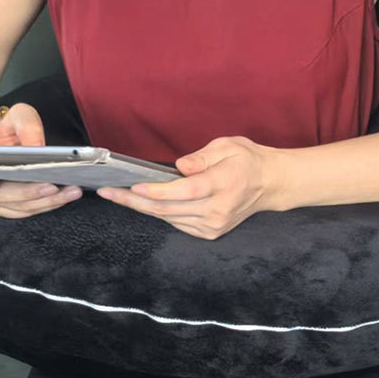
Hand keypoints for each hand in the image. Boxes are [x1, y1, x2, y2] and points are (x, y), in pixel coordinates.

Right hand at [0, 102, 82, 217]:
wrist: (8, 143)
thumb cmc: (9, 130)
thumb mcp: (18, 116)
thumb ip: (27, 126)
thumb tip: (37, 147)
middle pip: (3, 196)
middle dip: (30, 193)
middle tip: (53, 186)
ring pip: (21, 207)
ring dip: (47, 202)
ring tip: (70, 191)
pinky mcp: (14, 208)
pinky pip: (32, 210)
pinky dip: (50, 205)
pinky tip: (67, 196)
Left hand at [95, 135, 280, 239]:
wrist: (270, 184)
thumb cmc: (247, 160)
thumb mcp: (228, 145)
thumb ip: (203, 157)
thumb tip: (180, 167)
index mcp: (222, 184)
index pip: (184, 191)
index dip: (156, 190)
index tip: (133, 185)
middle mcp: (217, 209)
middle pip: (168, 209)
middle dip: (134, 200)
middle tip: (108, 192)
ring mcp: (214, 224)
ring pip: (169, 218)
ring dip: (142, 208)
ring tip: (117, 196)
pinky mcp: (211, 232)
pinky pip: (177, 223)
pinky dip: (159, 213)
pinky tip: (143, 203)